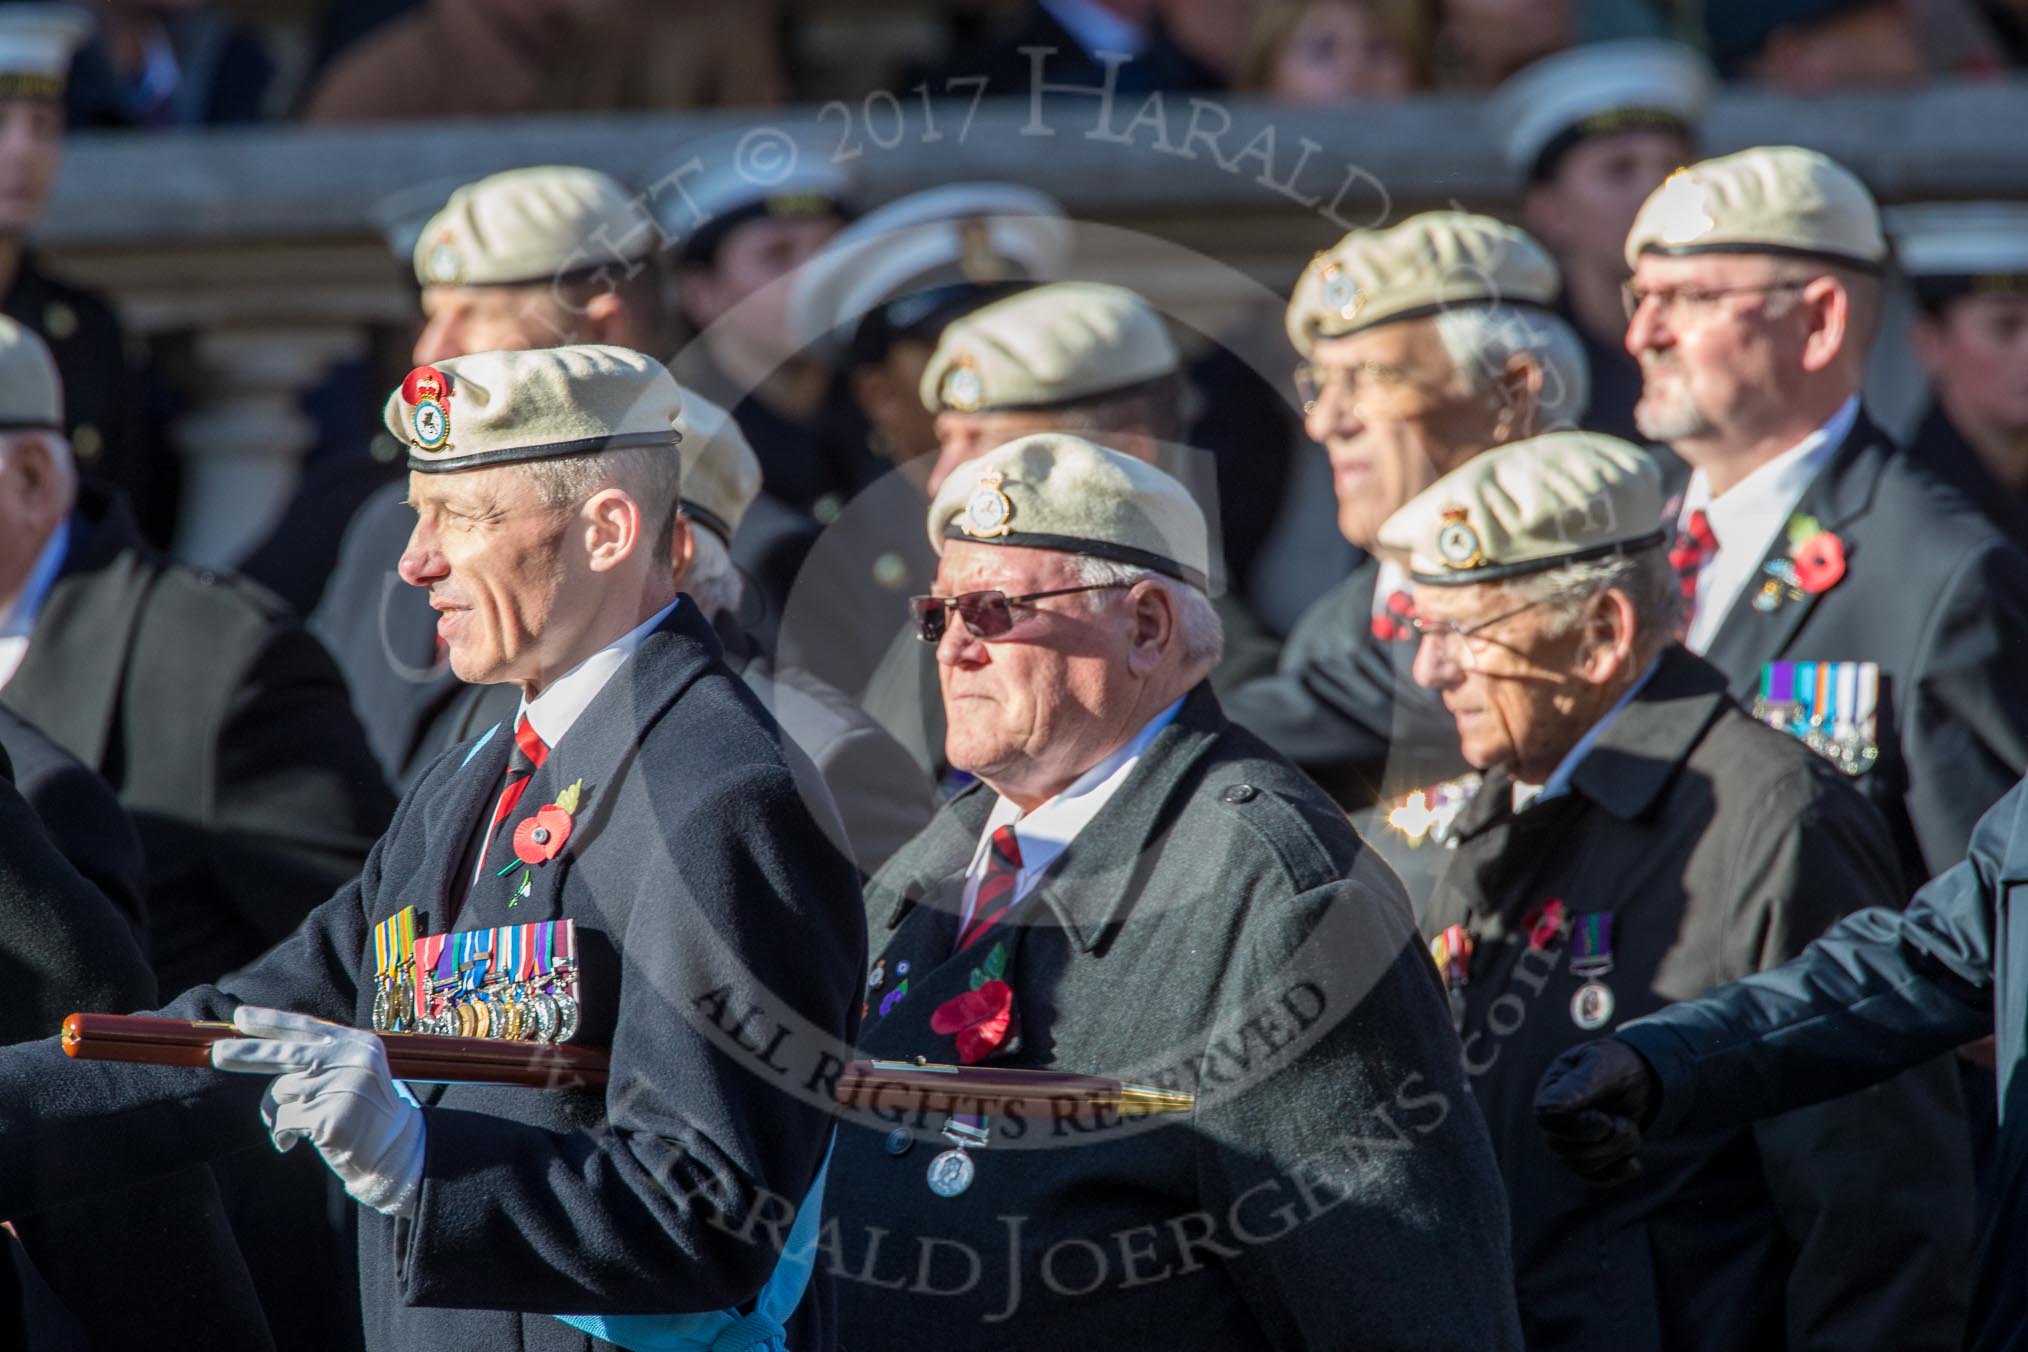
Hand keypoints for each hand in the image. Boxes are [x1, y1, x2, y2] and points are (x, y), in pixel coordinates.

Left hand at [211, 1006, 424, 1216]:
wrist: (397, 1150)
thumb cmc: (366, 1113)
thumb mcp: (353, 1073)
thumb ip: (321, 1060)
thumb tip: (268, 1056)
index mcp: (357, 1043)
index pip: (307, 1026)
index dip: (271, 1022)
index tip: (241, 1018)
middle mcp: (351, 1059)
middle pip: (286, 1052)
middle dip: (247, 1053)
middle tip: (216, 1054)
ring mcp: (342, 1087)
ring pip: (280, 1092)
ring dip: (275, 1113)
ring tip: (294, 1128)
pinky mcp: (330, 1118)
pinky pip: (283, 1121)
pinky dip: (281, 1134)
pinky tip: (296, 1142)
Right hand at [1533, 1038, 1656, 1185]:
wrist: (1637, 1076)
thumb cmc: (1615, 1065)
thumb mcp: (1601, 1065)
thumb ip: (1579, 1085)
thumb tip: (1551, 1107)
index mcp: (1550, 1093)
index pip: (1548, 1119)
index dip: (1578, 1127)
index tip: (1606, 1120)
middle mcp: (1553, 1122)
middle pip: (1564, 1149)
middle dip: (1605, 1140)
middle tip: (1625, 1123)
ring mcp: (1568, 1143)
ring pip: (1582, 1165)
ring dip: (1615, 1151)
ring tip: (1629, 1128)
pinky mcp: (1588, 1160)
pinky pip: (1596, 1179)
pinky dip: (1618, 1172)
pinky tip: (1633, 1162)